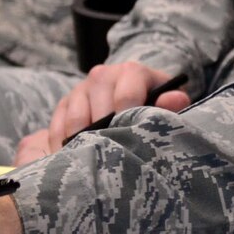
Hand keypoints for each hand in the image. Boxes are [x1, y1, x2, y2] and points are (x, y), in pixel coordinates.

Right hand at [44, 61, 190, 147]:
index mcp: (132, 72)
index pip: (127, 93)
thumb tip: (175, 99)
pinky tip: (76, 159)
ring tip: (96, 161)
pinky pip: (58, 128)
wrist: (130, 102)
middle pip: (98, 106)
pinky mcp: (63, 105)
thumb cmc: (152, 107)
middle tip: (114, 156)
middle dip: (106, 133)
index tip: (131, 138)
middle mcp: (103, 75)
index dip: (128, 116)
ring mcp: (80, 89)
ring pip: (76, 119)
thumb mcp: (165, 105)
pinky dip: (65, 147)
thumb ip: (172, 103)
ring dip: (84, 142)